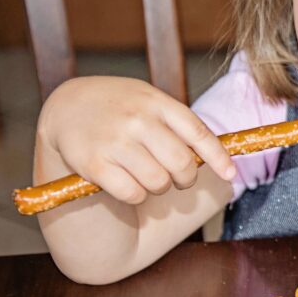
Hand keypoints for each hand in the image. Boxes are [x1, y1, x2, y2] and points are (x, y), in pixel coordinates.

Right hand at [38, 76, 235, 204]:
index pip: (198, 132)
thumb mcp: (148, 100)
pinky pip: (133, 193)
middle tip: (177, 179)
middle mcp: (138, 120)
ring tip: (146, 176)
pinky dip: (136, 195)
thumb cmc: (118, 107)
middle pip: (182, 163)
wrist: (67, 105)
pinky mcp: (95, 164)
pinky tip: (125, 183)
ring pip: (159, 182)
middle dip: (185, 178)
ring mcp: (116, 141)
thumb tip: (214, 157)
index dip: (218, 157)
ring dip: (158, 187)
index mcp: (157, 102)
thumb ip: (177, 123)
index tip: (231, 174)